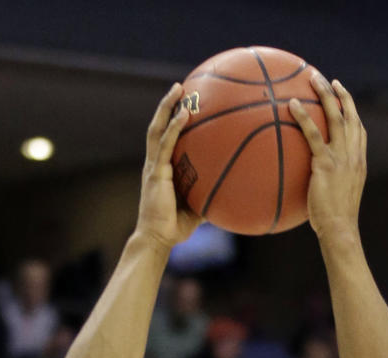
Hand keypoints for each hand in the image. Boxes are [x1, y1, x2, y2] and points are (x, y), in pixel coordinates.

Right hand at [136, 85, 202, 249]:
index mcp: (162, 170)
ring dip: (166, 107)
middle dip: (166, 106)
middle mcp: (155, 164)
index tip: (184, 104)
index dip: (171, 120)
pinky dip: (173, 127)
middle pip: (158, 127)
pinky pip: (165, 144)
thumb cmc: (175, 228)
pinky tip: (184, 113)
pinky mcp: (156, 173)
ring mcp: (154, 167)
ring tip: (178, 88)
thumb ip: (211, 196)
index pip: (165, 139)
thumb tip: (234, 193)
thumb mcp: (198, 209)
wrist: (157, 240)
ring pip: (157, 129)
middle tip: (180, 87)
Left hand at [289, 75, 365, 241]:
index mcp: (358, 161)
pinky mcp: (326, 163)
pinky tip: (291, 105)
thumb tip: (314, 183)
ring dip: (324, 94)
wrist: (340, 228)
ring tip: (312, 78)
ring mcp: (341, 157)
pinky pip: (313, 134)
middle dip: (340, 94)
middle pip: (349, 115)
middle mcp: (353, 154)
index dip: (351, 110)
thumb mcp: (337, 198)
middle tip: (328, 80)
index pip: (358, 129)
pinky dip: (303, 117)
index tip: (343, 95)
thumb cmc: (335, 221)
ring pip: (334, 116)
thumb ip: (330, 183)